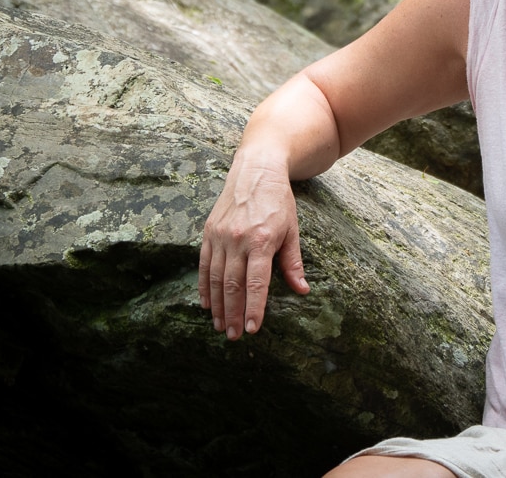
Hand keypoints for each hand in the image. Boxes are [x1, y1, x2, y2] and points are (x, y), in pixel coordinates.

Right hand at [198, 152, 309, 339]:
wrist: (256, 170)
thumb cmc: (278, 201)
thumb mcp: (292, 229)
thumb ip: (293, 262)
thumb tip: (302, 290)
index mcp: (261, 240)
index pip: (256, 282)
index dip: (254, 307)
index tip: (253, 329)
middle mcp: (237, 240)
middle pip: (232, 285)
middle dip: (233, 314)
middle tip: (234, 336)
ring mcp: (220, 236)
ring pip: (215, 278)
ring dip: (217, 306)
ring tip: (220, 326)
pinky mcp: (209, 232)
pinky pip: (203, 265)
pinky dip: (204, 286)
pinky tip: (206, 304)